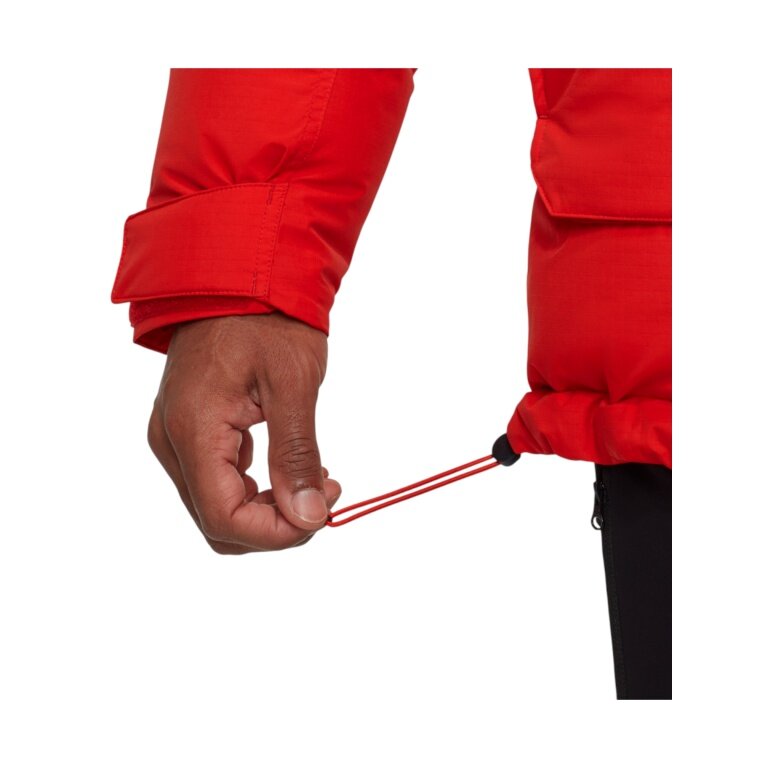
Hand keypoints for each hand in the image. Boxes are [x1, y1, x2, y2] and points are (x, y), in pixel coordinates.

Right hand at [147, 312, 340, 553]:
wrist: (238, 276)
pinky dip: (257, 489)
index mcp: (192, 430)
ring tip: (316, 478)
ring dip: (268, 509)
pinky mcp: (189, 431)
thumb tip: (309, 516)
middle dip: (275, 525)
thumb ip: (296, 454)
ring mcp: (175, 437)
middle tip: (325, 494)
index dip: (277, 533)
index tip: (324, 509)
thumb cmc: (266, 318)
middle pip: (217, 523)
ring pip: (217, 508)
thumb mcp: (292, 384)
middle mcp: (172, 442)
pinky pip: (218, 482)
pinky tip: (293, 466)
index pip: (224, 519)